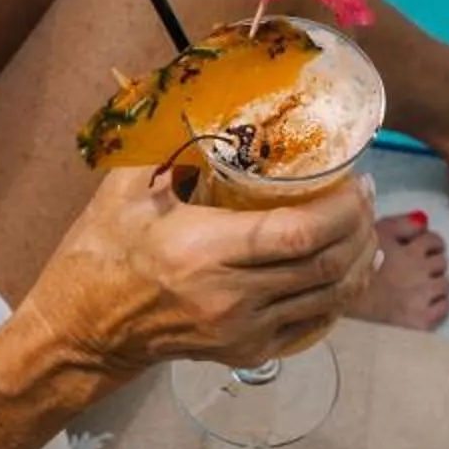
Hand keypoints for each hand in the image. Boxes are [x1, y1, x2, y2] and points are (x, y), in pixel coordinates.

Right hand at [20, 166, 378, 379]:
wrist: (84, 330)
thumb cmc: (101, 254)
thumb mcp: (124, 190)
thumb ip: (165, 144)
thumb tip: (203, 96)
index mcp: (202, 251)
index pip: (298, 233)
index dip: (341, 208)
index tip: (354, 180)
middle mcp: (231, 297)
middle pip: (325, 265)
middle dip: (359, 228)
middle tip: (365, 196)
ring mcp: (242, 331)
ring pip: (329, 298)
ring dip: (358, 261)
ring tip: (365, 228)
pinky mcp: (246, 351)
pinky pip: (313, 325)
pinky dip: (340, 296)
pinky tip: (348, 270)